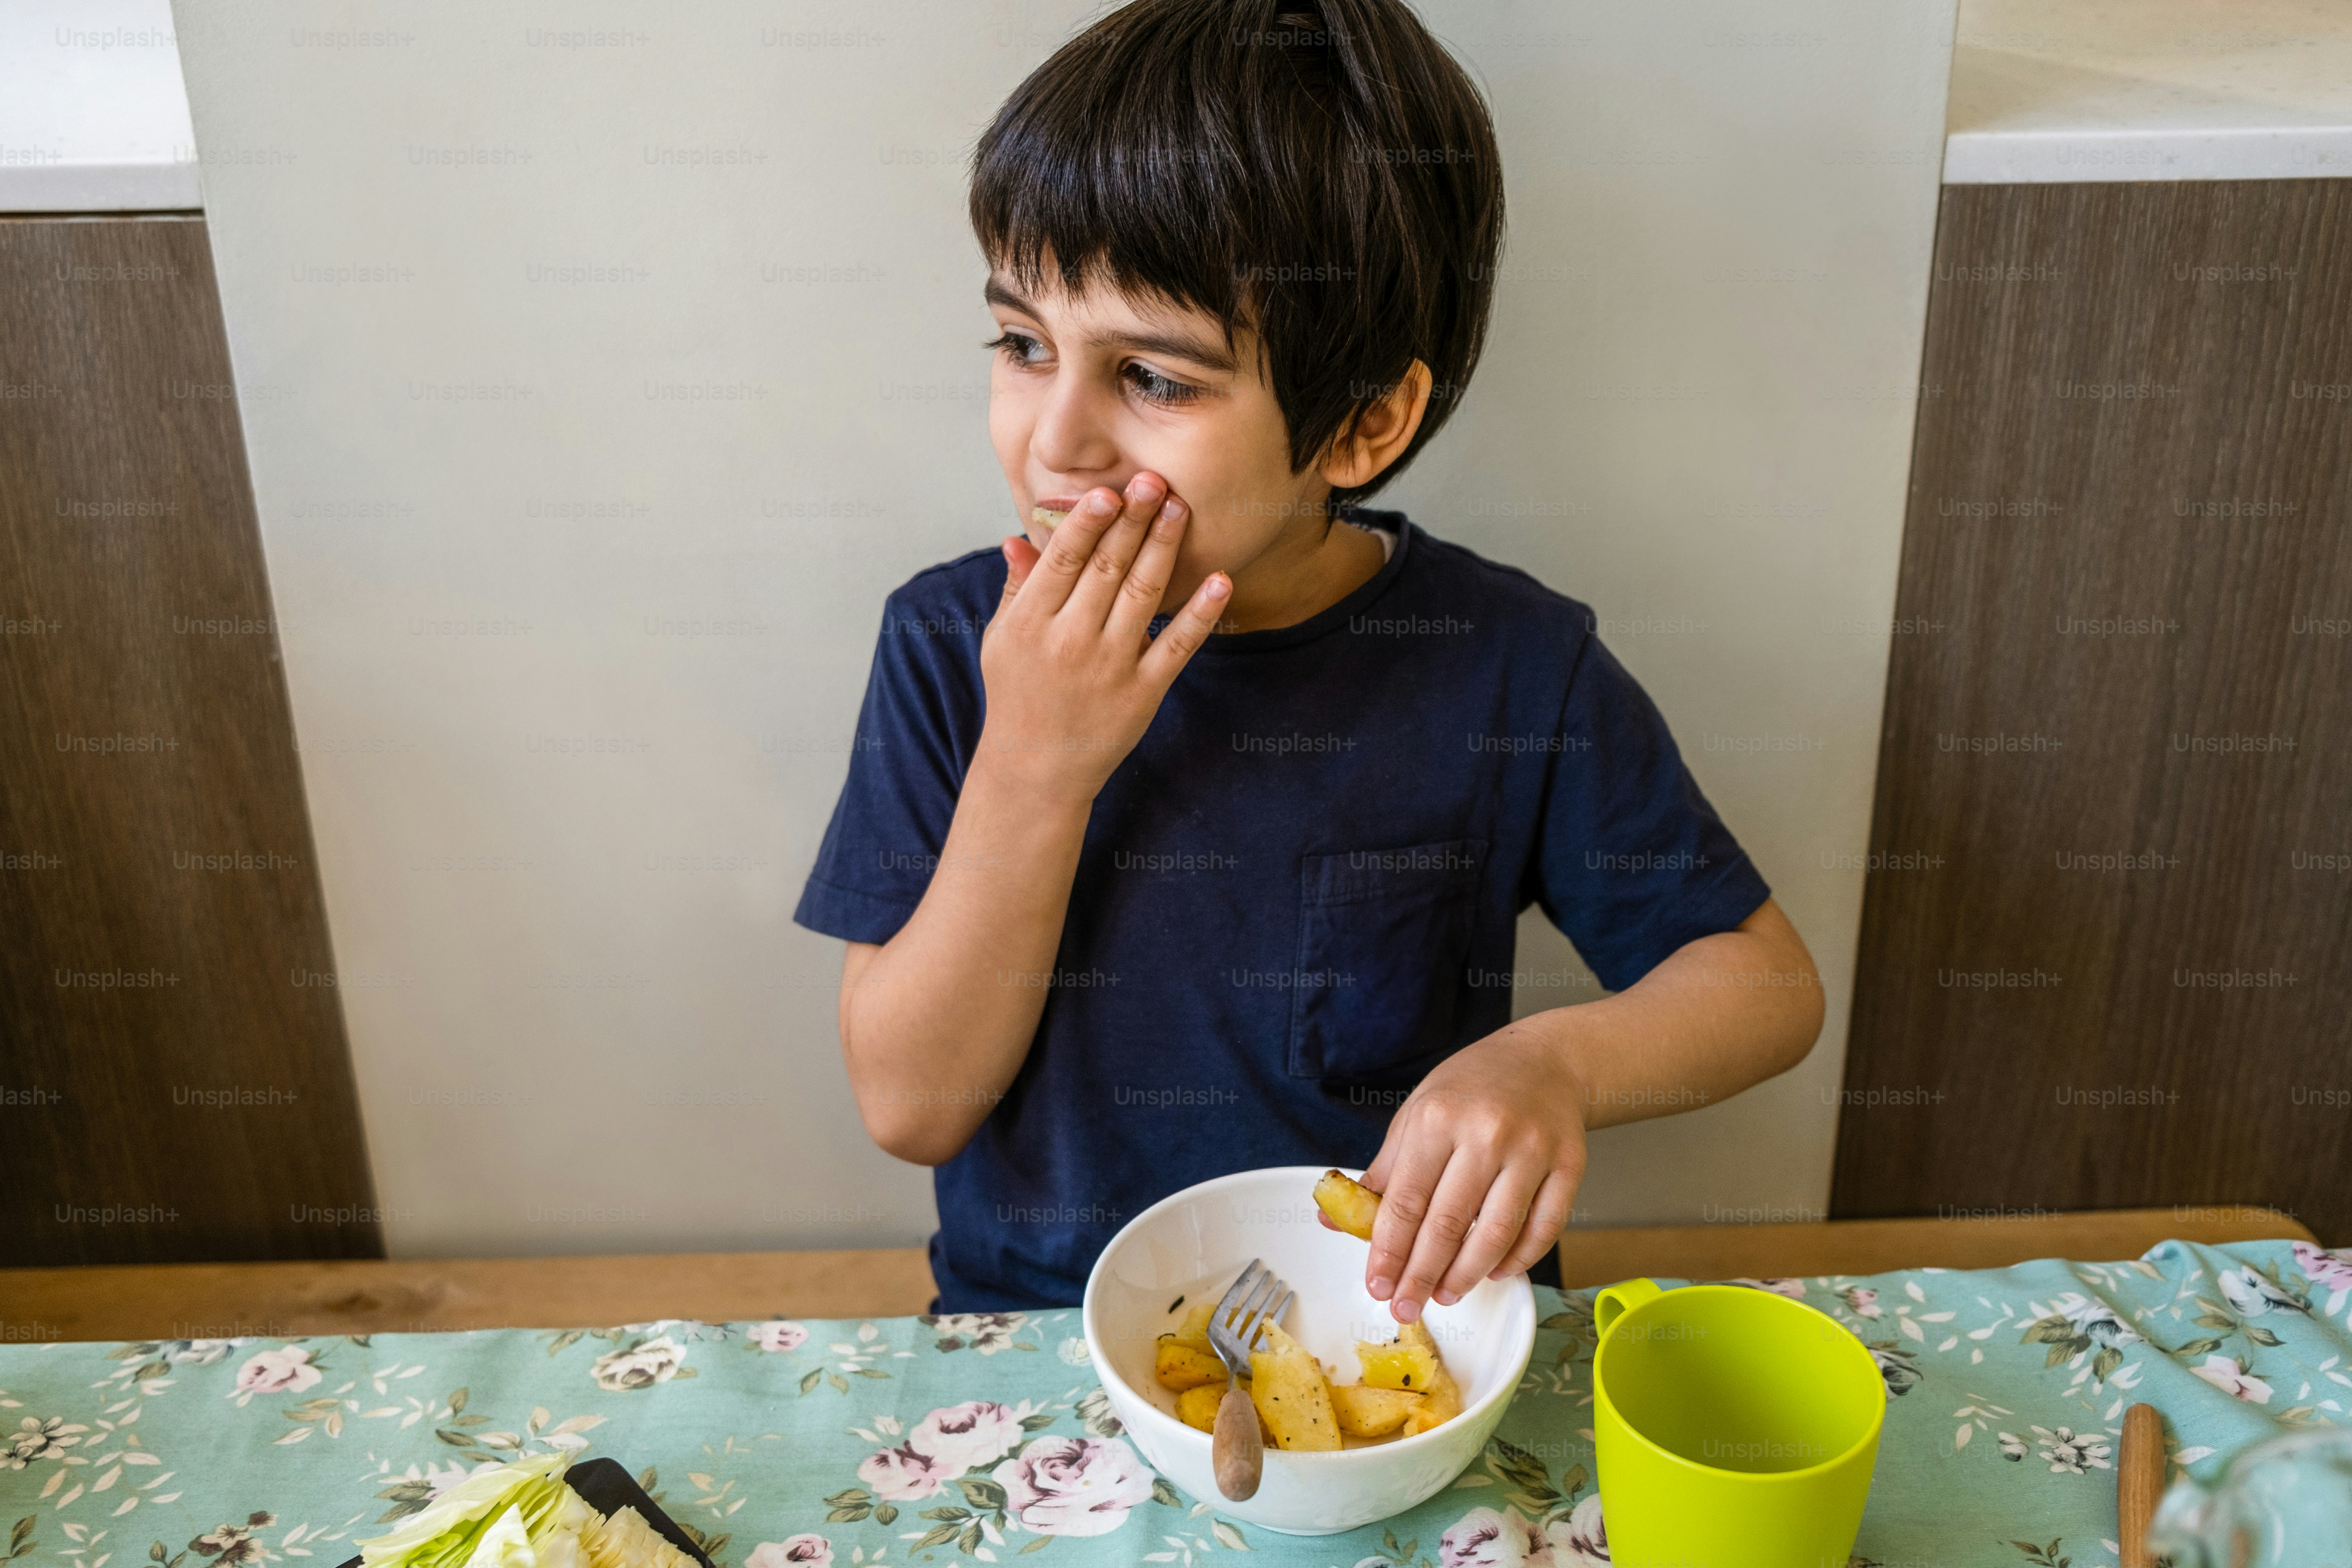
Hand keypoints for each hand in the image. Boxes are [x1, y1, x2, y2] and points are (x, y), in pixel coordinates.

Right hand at [977, 472, 1228, 805]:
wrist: (1036, 768)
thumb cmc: (1017, 696)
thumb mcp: (1002, 641)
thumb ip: (1016, 588)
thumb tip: (1018, 537)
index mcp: (1031, 622)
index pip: (1065, 559)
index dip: (1088, 520)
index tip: (1110, 489)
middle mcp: (1070, 640)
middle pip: (1107, 567)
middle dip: (1134, 520)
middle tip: (1156, 480)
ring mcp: (1110, 666)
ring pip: (1143, 594)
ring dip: (1165, 548)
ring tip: (1181, 508)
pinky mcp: (1143, 692)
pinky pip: (1178, 645)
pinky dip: (1201, 613)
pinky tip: (1221, 581)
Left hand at [1348, 1025, 1589, 1322]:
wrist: (1545, 1059)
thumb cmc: (1472, 1088)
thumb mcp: (1417, 1114)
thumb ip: (1383, 1171)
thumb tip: (1335, 1218)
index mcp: (1439, 1118)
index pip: (1406, 1200)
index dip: (1389, 1251)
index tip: (1377, 1285)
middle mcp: (1487, 1134)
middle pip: (1448, 1224)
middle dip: (1422, 1275)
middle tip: (1406, 1306)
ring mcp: (1533, 1151)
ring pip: (1497, 1233)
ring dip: (1467, 1275)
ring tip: (1446, 1295)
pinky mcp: (1569, 1166)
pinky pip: (1543, 1229)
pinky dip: (1518, 1259)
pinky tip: (1495, 1273)